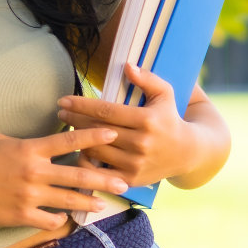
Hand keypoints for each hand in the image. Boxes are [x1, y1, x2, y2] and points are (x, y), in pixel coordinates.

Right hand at [0, 128, 131, 232]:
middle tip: (123, 181)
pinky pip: (49, 220)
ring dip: (88, 203)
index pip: (69, 140)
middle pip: (76, 175)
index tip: (113, 133)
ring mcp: (29, 196)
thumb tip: (43, 141)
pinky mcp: (21, 216)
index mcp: (31, 149)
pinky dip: (58, 219)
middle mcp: (34, 172)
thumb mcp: (2, 141)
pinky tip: (64, 218)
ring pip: (68, 200)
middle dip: (102, 178)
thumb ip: (27, 142)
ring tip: (102, 205)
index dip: (93, 136)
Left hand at [56, 62, 205, 187]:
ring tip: (70, 128)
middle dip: (75, 120)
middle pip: (97, 130)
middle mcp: (141, 143)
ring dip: (79, 139)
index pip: (106, 111)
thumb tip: (127, 66)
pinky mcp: (131, 180)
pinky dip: (86, 162)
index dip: (81, 105)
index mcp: (147, 120)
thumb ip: (146, 78)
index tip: (63, 100)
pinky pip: (100, 172)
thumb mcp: (165, 93)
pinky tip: (79, 151)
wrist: (187, 153)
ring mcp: (135, 164)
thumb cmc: (169, 117)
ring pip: (96, 151)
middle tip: (60, 112)